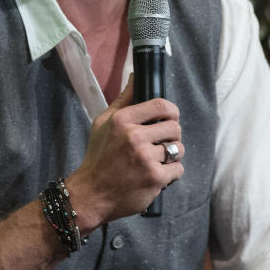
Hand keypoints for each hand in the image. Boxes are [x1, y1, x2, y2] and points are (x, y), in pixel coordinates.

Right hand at [66, 74, 183, 231]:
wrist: (92, 194)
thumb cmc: (98, 157)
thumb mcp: (102, 123)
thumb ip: (123, 99)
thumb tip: (135, 76)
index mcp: (122, 120)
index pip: (161, 105)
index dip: (171, 111)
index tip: (170, 118)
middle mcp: (134, 136)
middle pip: (175, 127)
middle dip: (172, 136)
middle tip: (161, 143)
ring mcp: (145, 158)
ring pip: (178, 149)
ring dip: (172, 156)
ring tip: (157, 160)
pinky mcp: (155, 178)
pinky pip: (178, 169)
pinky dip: (171, 174)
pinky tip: (157, 175)